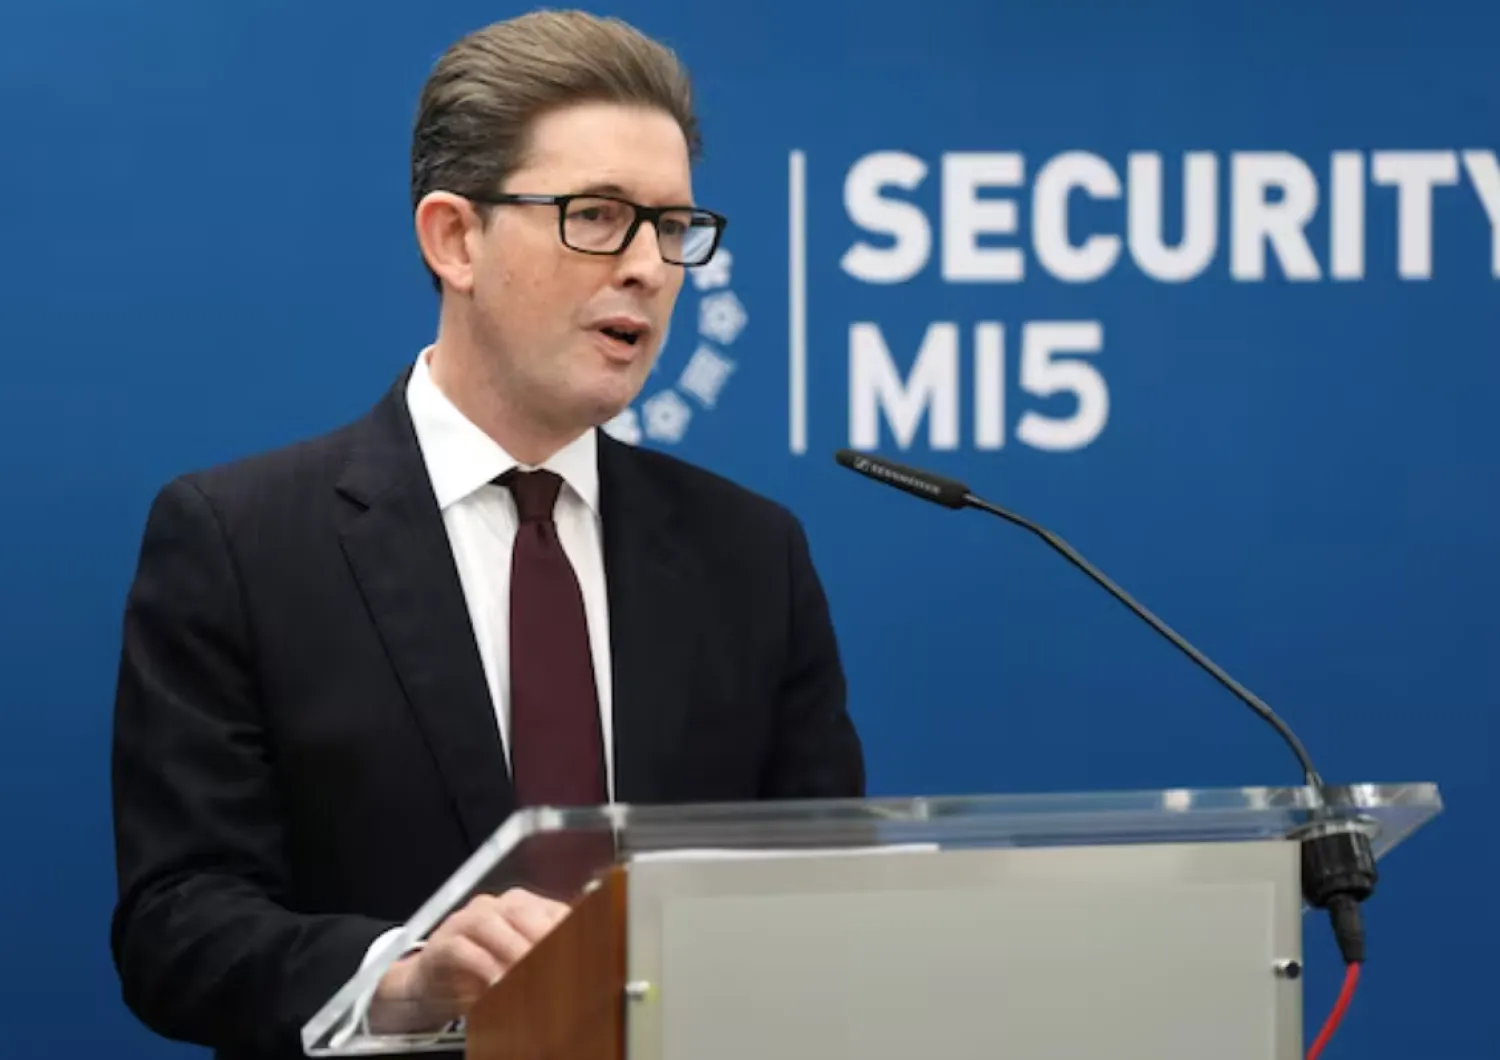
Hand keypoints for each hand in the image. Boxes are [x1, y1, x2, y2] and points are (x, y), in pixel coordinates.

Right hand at [368, 888, 569, 1032]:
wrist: (430, 984)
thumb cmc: (482, 974)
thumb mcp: (520, 967)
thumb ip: (545, 962)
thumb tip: (583, 974)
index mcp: (521, 907)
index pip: (552, 909)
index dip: (570, 930)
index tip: (587, 953)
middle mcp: (494, 907)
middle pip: (523, 911)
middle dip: (543, 936)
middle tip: (561, 962)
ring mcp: (466, 921)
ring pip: (492, 924)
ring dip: (514, 950)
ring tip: (531, 974)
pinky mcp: (442, 943)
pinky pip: (464, 950)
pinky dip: (483, 967)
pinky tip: (497, 985)